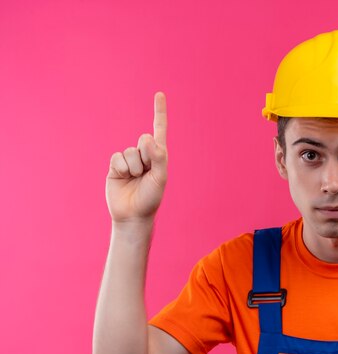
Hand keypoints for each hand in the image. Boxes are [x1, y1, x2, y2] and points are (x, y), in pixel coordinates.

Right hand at [106, 92, 167, 223]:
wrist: (132, 214)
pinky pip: (117, 158)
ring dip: (134, 167)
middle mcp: (144, 154)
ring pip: (130, 152)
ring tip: (136, 180)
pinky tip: (124, 179)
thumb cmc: (150, 198)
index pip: (159, 129)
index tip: (159, 94)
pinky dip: (122, 169)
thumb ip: (158, 157)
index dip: (159, 111)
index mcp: (159, 155)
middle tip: (146, 174)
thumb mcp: (160, 178)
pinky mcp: (115, 166)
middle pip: (144, 140)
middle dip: (146, 157)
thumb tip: (148, 138)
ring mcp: (129, 159)